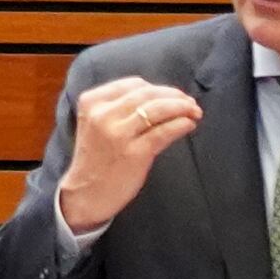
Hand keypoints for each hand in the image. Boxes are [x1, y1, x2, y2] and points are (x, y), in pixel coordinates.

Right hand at [54, 75, 202, 238]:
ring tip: (194, 112)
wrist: (85, 194)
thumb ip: (119, 108)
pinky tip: (188, 125)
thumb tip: (162, 97)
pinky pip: (164, 132)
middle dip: (175, 96)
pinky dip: (181, 125)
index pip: (133, 84)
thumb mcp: (97, 124)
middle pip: (148, 94)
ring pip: (158, 109)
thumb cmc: (96, 159)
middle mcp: (103, 115)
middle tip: (190, 103)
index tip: (173, 95)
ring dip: (182, 107)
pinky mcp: (134, 153)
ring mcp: (117, 134)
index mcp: (91, 102)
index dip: (158, 88)